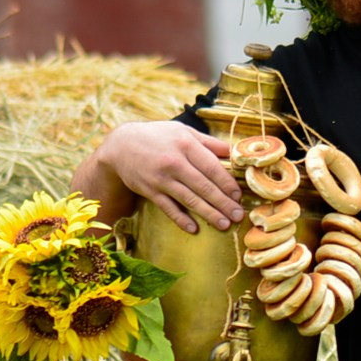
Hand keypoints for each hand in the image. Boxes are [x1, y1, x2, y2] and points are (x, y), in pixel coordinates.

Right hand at [92, 120, 242, 232]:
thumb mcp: (183, 132)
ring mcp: (161, 179)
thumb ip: (208, 142)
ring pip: (189, 199)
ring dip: (208, 214)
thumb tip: (233, 152)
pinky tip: (194, 229)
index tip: (238, 195)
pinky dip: (181, 219)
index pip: (212, 167)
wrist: (122, 145)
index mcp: (186, 145)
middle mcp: (174, 162)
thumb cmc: (157, 136)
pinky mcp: (150, 191)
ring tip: (224, 224)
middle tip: (238, 216)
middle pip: (204, 186)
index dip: (227, 183)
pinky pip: (168, 208)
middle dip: (223, 203)